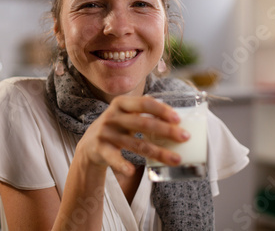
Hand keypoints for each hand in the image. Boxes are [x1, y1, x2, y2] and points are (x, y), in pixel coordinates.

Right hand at [76, 95, 190, 176]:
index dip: (161, 110)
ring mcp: (106, 133)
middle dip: (166, 130)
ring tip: (176, 159)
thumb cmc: (116, 128)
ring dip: (158, 152)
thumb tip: (176, 118)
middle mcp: (113, 116)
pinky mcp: (100, 149)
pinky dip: (122, 165)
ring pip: (136, 144)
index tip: (178, 118)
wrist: (89, 144)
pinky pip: (113, 157)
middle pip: (143, 123)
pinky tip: (131, 171)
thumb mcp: (126, 115)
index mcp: (121, 104)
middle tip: (185, 137)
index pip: (144, 103)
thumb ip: (144, 113)